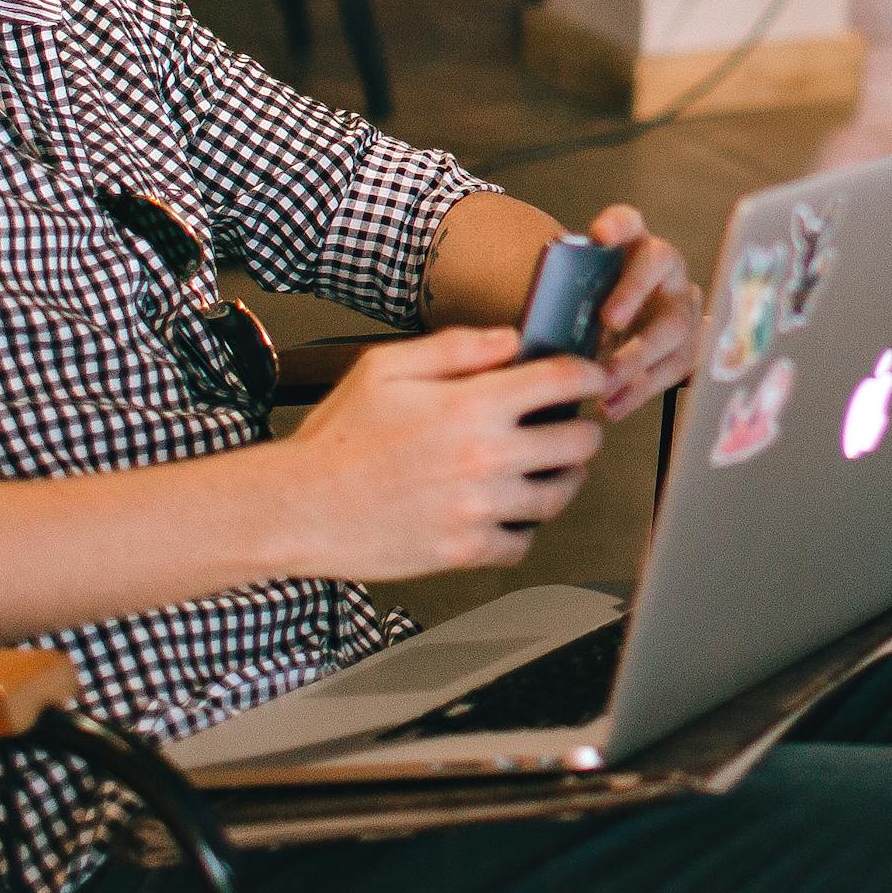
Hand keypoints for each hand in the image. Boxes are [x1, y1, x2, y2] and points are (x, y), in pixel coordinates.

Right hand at [279, 325, 608, 576]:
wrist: (299, 507)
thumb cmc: (337, 438)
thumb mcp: (386, 368)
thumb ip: (455, 347)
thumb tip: (510, 341)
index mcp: (471, 406)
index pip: (561, 381)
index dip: (589, 374)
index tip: (592, 377)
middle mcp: (485, 457)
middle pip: (578, 442)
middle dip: (582, 428)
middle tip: (572, 426)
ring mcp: (479, 509)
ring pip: (559, 495)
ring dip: (563, 479)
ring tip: (550, 470)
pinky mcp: (465, 551)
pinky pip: (523, 543)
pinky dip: (524, 528)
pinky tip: (509, 512)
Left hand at [582, 204, 699, 419]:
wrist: (634, 326)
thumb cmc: (595, 308)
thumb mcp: (582, 297)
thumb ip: (570, 303)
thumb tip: (543, 334)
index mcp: (633, 244)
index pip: (629, 222)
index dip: (618, 224)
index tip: (600, 235)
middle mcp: (665, 267)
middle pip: (658, 266)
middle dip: (633, 294)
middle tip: (608, 322)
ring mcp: (683, 303)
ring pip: (673, 324)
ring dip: (638, 357)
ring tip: (605, 384)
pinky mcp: (691, 343)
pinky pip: (675, 367)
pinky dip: (641, 390)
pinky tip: (613, 406)